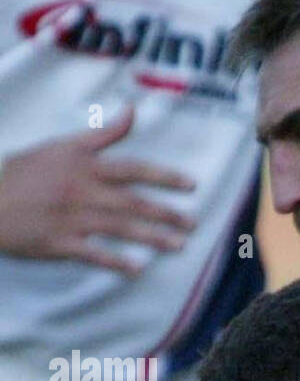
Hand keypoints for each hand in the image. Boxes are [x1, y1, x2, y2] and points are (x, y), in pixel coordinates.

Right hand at [0, 105, 195, 274]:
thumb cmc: (24, 174)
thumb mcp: (61, 146)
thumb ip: (102, 134)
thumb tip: (133, 111)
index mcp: (83, 165)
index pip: (133, 169)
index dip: (164, 176)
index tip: (191, 185)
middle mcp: (82, 190)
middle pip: (133, 202)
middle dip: (167, 213)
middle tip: (194, 223)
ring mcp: (71, 218)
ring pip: (121, 228)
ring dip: (153, 238)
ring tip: (179, 245)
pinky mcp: (60, 243)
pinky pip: (94, 254)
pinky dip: (116, 262)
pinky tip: (138, 269)